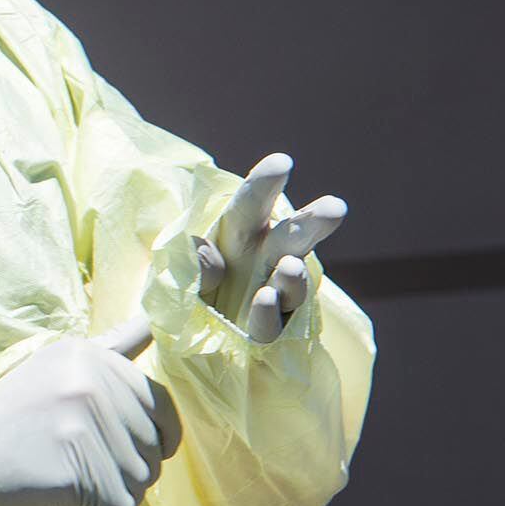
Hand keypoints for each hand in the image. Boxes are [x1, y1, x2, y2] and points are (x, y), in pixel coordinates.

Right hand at [0, 321, 180, 505]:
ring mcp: (84, 427)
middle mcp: (90, 384)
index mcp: (89, 356)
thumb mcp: (55, 364)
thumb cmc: (13, 413)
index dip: (159, 432)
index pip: (158, 401)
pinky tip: (73, 501)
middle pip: (152, 446)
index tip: (136, 446)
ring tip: (75, 481)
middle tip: (87, 466)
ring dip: (115, 491)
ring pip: (141, 479)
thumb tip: (149, 322)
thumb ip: (108, 348)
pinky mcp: (78, 471)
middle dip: (129, 465)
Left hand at [198, 153, 346, 342]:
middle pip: (290, 237)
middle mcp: (262, 259)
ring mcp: (272, 294)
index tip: (283, 163)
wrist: (183, 342)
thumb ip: (185, 261)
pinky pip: (273, 322)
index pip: (251, 205)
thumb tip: (209, 255)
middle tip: (336, 208)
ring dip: (295, 275)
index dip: (265, 185)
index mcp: (236, 233)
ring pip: (293, 281)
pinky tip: (265, 298)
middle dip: (312, 222)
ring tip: (291, 267)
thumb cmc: (180, 294)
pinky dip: (268, 311)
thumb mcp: (168, 272)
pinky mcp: (271, 329)